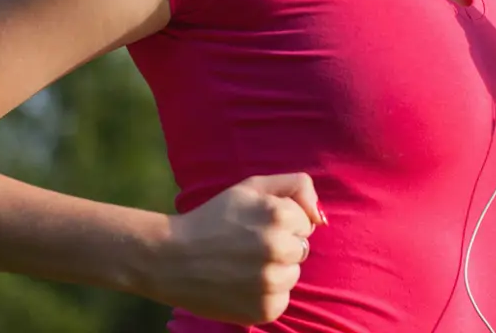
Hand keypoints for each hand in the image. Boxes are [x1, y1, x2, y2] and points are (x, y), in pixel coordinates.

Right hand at [146, 173, 325, 324]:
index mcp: (279, 215)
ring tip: (243, 263)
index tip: (256, 222)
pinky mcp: (265, 309)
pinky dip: (266, 293)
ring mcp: (271, 282)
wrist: (173, 258)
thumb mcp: (253, 186)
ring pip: (293, 274)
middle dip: (281, 244)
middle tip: (249, 243)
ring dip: (275, 270)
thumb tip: (322, 217)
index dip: (282, 220)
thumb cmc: (216, 217)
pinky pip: (282, 298)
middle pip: (302, 248)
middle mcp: (278, 248)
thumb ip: (296, 186)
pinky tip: (241, 282)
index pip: (305, 221)